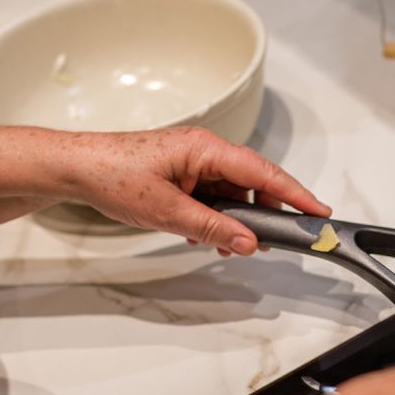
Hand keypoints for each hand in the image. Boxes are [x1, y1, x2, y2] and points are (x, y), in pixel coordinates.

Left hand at [0, 125, 328, 246]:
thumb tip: (248, 242)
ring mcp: (195, 162)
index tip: (320, 212)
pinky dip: (216, 217)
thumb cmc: (113, 175)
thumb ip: (212, 228)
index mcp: (206, 148)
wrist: (75, 168)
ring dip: (235, 221)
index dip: (296, 194)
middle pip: (254, 183)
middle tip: (277, 241)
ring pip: (234, 194)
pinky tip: (203, 236)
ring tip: (228, 245)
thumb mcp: (166, 211)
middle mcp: (205, 151)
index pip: (264, 172)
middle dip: (265, 214)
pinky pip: (214, 197)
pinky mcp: (184, 174)